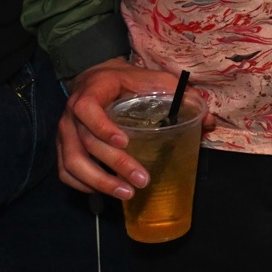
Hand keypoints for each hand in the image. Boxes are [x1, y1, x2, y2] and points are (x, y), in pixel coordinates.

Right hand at [56, 60, 202, 197]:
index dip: (102, 126)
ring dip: (99, 182)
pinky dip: (82, 185)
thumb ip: (181, 95)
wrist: (98, 77)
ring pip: (73, 163)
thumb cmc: (129, 81)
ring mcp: (64, 133)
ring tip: (126, 194)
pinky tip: (103, 193)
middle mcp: (72, 114)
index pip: (87, 108)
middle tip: (141, 180)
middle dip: (115, 165)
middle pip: (86, 143)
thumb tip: (208, 121)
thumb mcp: (155, 80)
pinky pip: (65, 171)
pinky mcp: (62, 147)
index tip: (125, 142)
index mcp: (92, 92)